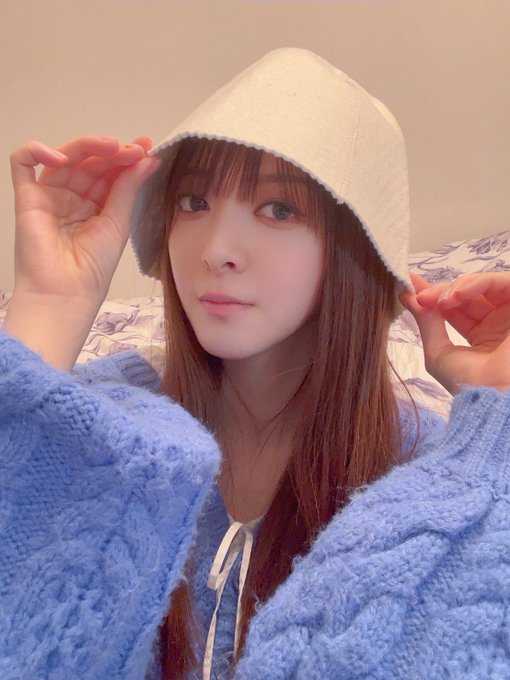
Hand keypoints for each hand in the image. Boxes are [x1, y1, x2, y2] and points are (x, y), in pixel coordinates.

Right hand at [9, 135, 158, 302]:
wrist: (67, 292)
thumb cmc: (93, 267)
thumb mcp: (118, 222)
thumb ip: (128, 188)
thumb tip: (149, 158)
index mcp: (96, 205)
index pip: (110, 172)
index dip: (126, 158)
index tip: (146, 149)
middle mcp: (72, 198)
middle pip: (90, 162)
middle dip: (113, 152)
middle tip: (134, 149)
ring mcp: (50, 195)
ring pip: (65, 157)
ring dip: (87, 146)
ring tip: (111, 146)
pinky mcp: (27, 197)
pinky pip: (23, 163)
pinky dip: (38, 151)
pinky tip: (61, 157)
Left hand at [400, 271, 509, 393]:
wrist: (493, 396)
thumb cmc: (468, 384)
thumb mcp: (439, 353)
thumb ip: (426, 323)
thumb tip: (408, 297)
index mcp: (482, 338)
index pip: (455, 309)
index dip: (434, 297)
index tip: (409, 288)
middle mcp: (499, 325)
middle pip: (467, 295)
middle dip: (441, 292)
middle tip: (421, 296)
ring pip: (483, 286)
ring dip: (457, 288)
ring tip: (440, 300)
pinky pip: (502, 283)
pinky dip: (476, 283)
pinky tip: (456, 295)